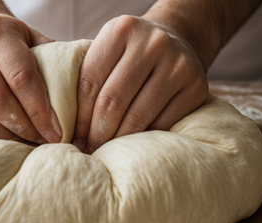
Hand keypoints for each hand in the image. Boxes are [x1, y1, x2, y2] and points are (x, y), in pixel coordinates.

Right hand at [0, 14, 61, 143]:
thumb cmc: (19, 50)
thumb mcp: (39, 46)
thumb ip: (60, 65)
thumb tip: (88, 97)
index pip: (21, 77)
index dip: (41, 110)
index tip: (57, 132)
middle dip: (25, 127)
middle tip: (44, 142)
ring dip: (5, 137)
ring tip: (26, 143)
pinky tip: (5, 142)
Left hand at [73, 15, 208, 153]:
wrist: (179, 40)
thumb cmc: (133, 53)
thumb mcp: (111, 50)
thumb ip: (91, 76)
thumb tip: (65, 126)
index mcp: (122, 30)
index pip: (90, 81)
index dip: (78, 115)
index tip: (73, 136)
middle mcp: (152, 44)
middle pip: (113, 101)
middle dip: (97, 132)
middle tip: (88, 150)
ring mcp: (178, 65)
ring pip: (139, 116)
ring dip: (118, 140)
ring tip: (107, 152)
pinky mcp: (196, 87)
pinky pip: (163, 123)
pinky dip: (145, 139)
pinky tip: (134, 146)